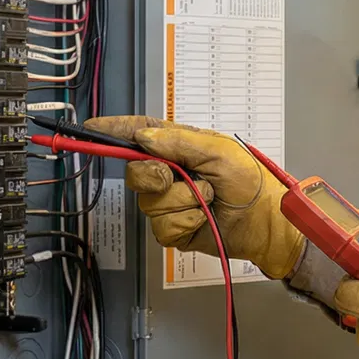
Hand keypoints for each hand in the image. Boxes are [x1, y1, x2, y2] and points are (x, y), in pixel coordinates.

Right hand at [82, 115, 304, 278]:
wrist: (267, 223)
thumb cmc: (251, 181)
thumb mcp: (220, 152)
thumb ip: (180, 142)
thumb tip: (143, 137)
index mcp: (180, 146)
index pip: (140, 134)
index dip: (115, 131)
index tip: (92, 129)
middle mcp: (171, 172)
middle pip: (136, 172)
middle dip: (155, 176)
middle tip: (178, 177)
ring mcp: (171, 202)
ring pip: (149, 203)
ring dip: (183, 202)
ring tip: (207, 199)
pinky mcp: (174, 229)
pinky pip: (162, 228)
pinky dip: (186, 222)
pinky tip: (204, 218)